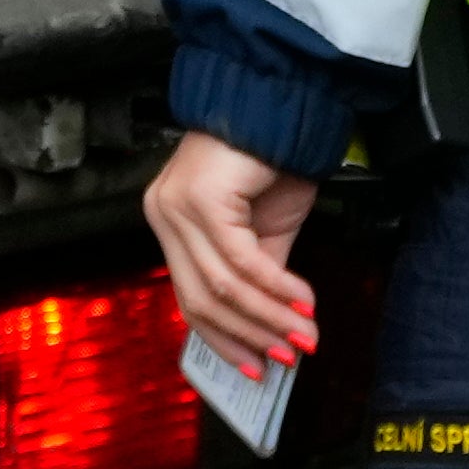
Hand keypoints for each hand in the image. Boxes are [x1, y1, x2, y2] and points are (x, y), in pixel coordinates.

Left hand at [143, 130, 321, 375]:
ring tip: (305, 335)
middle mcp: (164, 215)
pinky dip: (277, 288)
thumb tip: (273, 325)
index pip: (187, 296)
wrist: (285, 101)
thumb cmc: (274, 157)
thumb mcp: (265, 228)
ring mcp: (177, 207)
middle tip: (288, 357)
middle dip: (249, 336)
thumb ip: (260, 273)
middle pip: (200, 299)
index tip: (254, 367)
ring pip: (222, 286)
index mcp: (171, 223)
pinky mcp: (201, 199)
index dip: (223, 338)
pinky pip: (242, 260)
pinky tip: (305, 302)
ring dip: (270, 318)